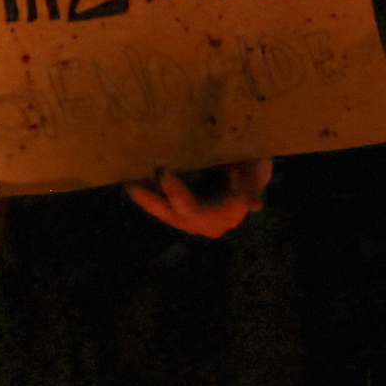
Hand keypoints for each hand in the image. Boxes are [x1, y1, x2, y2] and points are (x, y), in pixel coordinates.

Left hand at [126, 157, 268, 240]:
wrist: (248, 163)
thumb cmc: (252, 161)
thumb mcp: (255, 166)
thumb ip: (252, 182)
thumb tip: (254, 206)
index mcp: (226, 214)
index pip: (196, 210)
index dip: (177, 195)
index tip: (163, 174)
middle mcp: (210, 224)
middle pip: (176, 217)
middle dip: (153, 202)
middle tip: (133, 186)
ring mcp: (196, 221)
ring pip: (167, 214)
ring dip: (148, 200)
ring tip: (130, 183)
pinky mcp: (185, 213)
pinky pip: (164, 208)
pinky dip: (151, 196)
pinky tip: (135, 182)